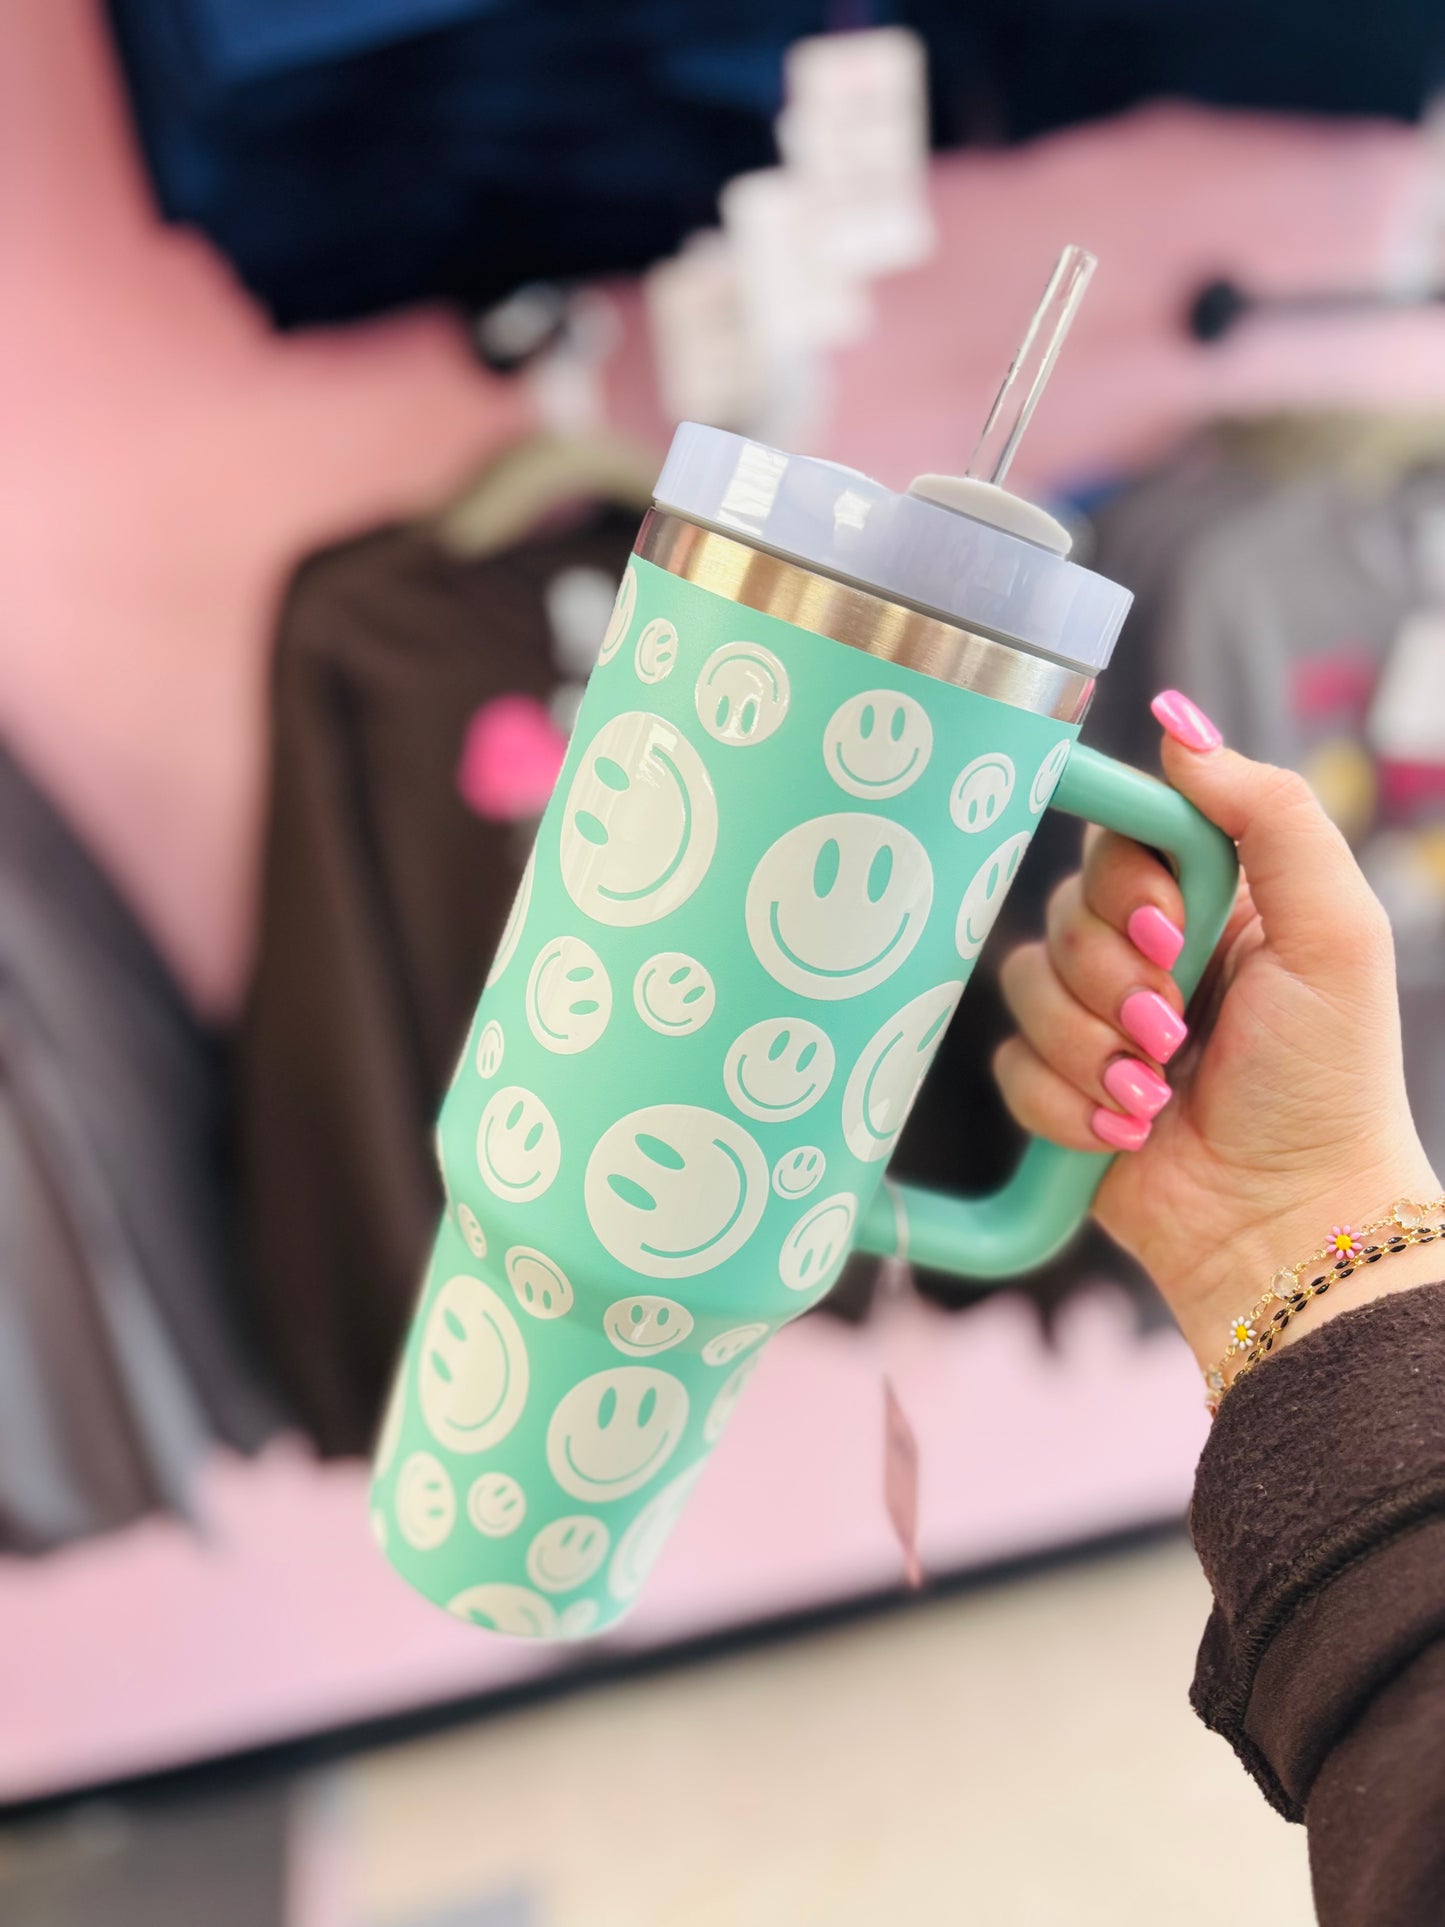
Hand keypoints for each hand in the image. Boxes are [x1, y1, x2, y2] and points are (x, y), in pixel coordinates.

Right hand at [993, 690, 1440, 1366]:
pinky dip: (1065, 1103)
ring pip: (1025, 986)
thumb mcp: (1336, 934)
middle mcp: (1146, 949)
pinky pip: (1010, 1065)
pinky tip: (1124, 1133)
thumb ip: (1271, 816)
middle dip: (1114, 980)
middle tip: (1176, 1030)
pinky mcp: (1056, 1087)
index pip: (1120, 838)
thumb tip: (1179, 723)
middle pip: (1061, 908)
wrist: (1288, 1225)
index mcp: (1209, 899)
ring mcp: (1095, 1020)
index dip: (1126, 881)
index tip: (1171, 928)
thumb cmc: (1330, 1082)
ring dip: (1092, 1050)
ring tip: (1156, 1096)